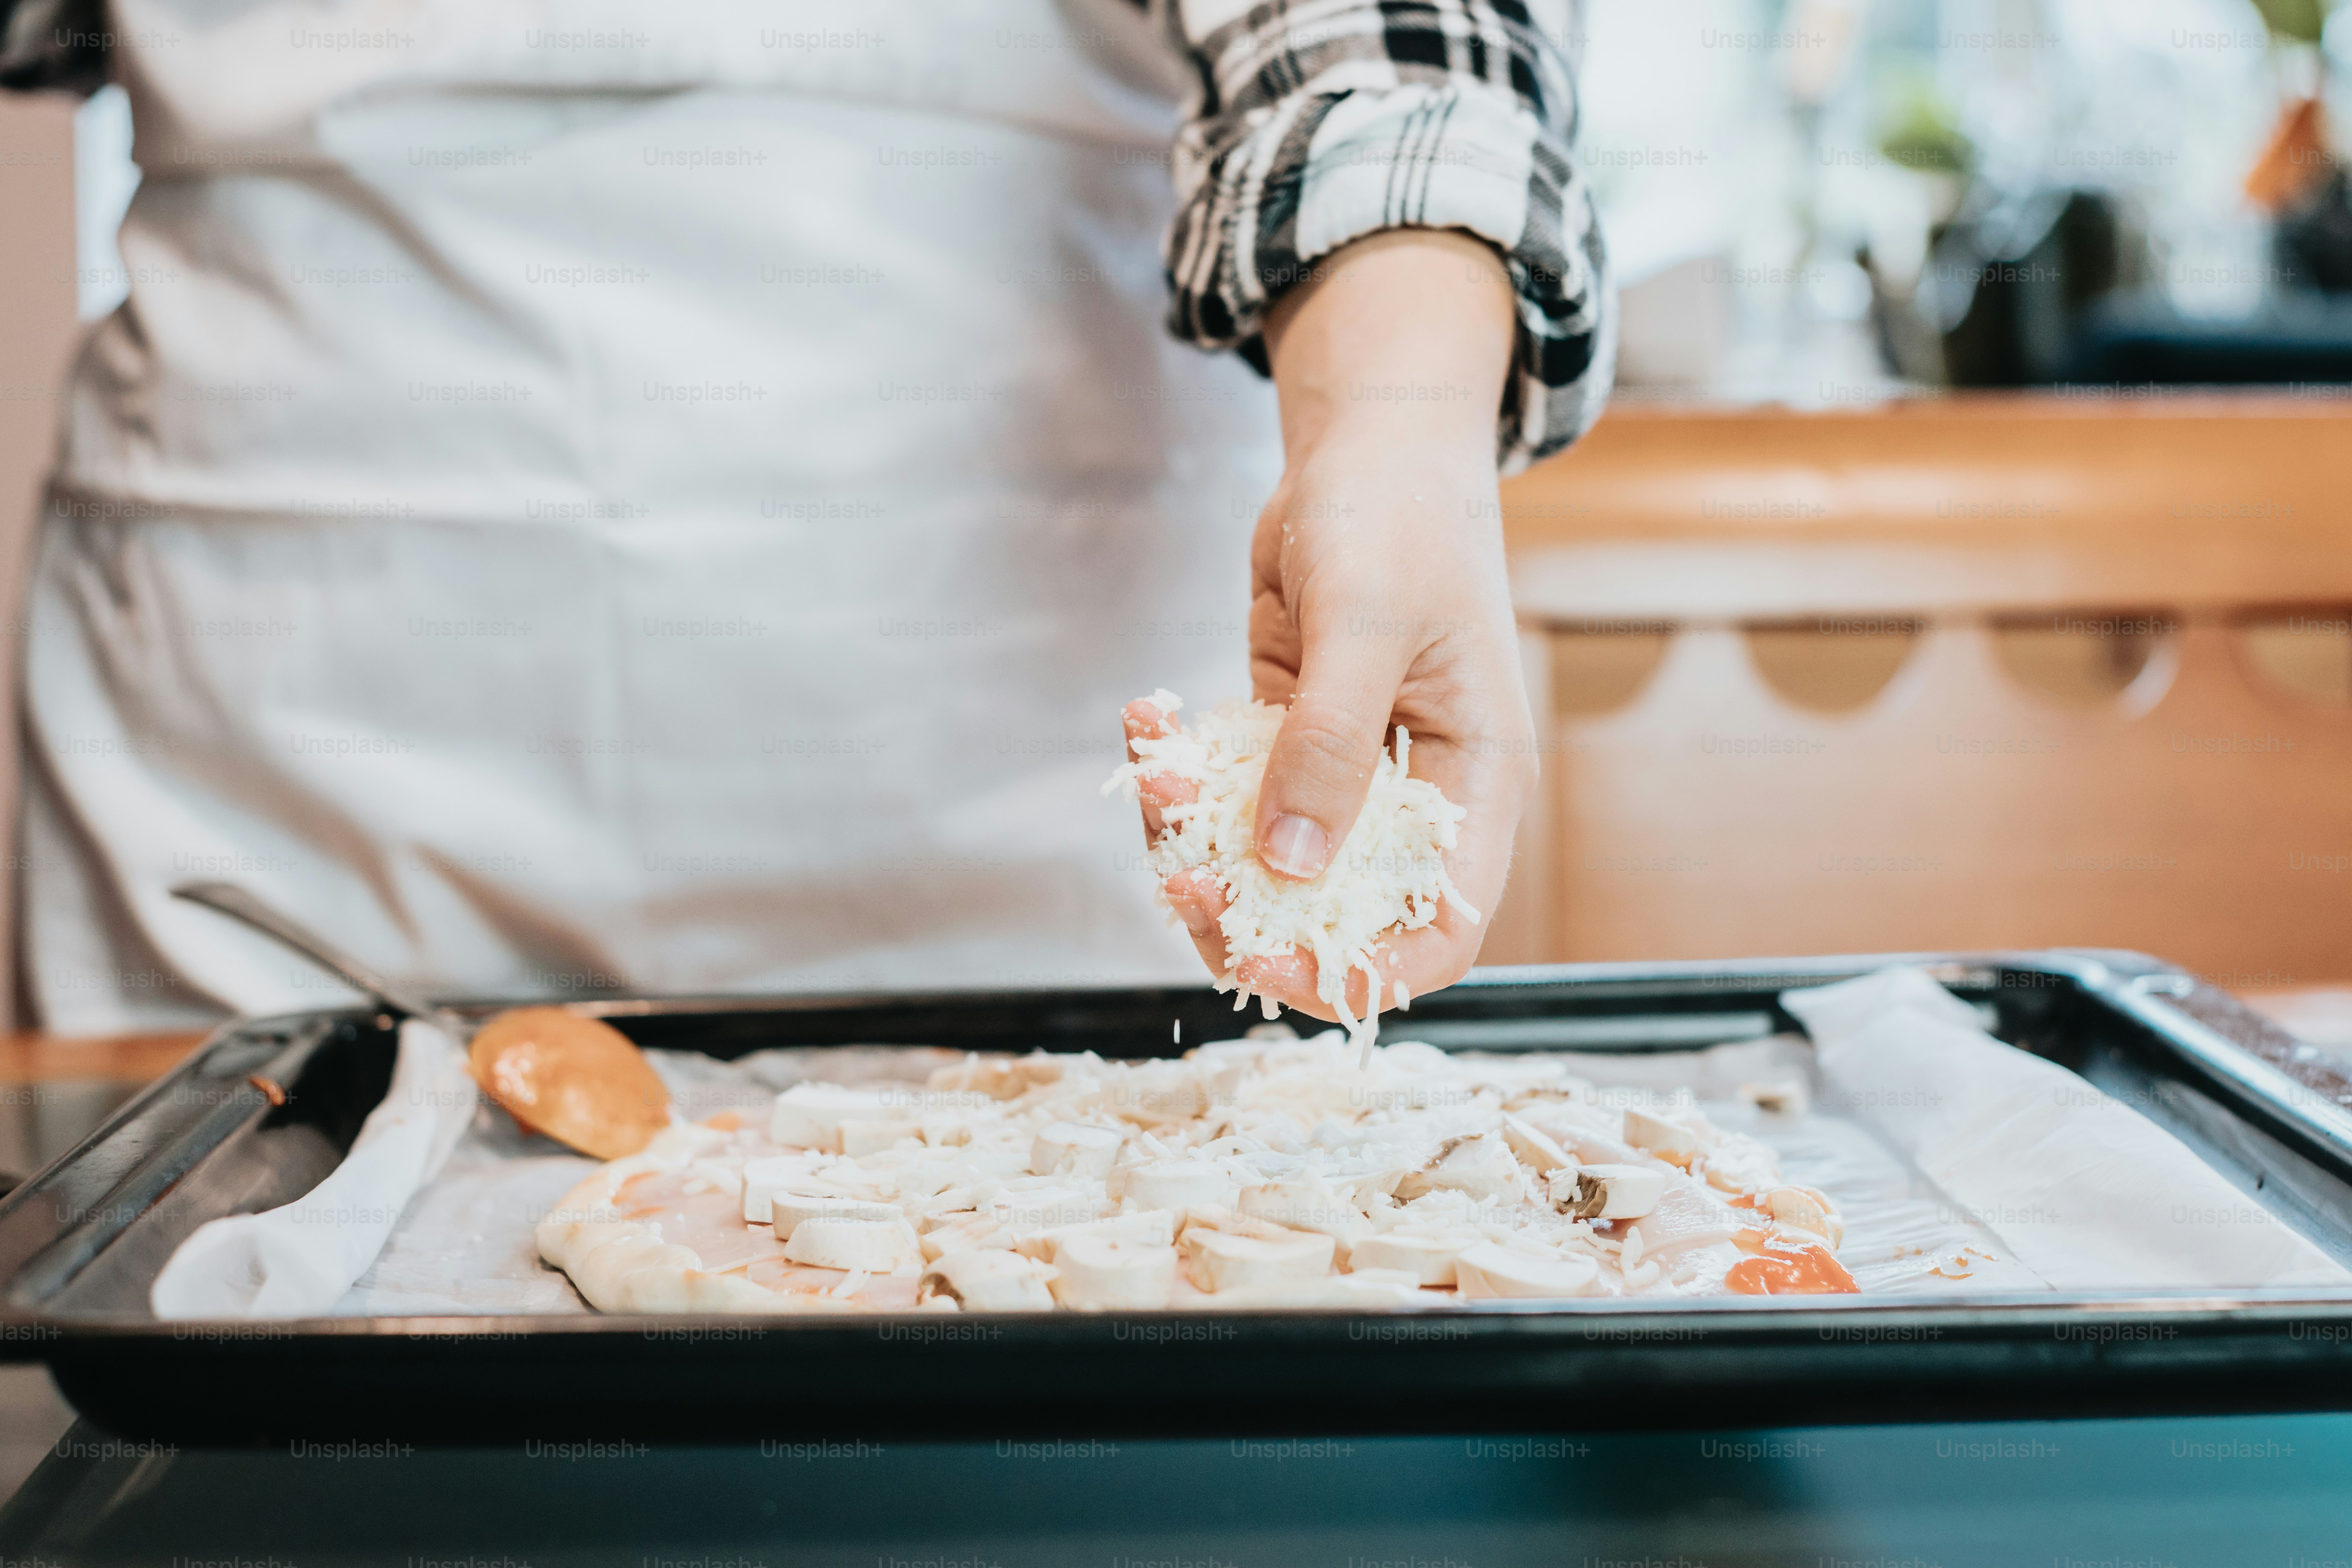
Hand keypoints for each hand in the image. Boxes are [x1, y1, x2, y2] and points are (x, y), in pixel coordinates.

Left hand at [1123, 230, 1538, 1023]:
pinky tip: (1147, 717)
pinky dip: (1179, 777)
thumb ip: (1329, 742)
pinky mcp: (1288, 741)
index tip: (1258, 958)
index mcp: (1473, 786)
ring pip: (1263, 863)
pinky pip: (1228, 798)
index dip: (1354, 971)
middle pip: (1333, 913)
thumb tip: (1287, 864)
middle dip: (1242, 908)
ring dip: (1192, 838)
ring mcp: (1346, 773)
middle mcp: (1415, 796)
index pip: (1434, 933)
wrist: (1366, 445)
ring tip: (1152, 765)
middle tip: (1170, 870)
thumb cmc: (1396, 514)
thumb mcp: (1367, 622)